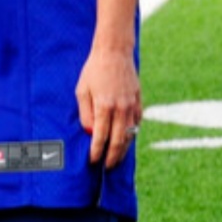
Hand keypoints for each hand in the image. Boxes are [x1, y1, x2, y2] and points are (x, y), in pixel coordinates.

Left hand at [77, 47, 140, 168]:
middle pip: (119, 140)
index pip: (101, 136)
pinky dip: (131, 134)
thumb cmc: (93, 71)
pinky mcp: (139, 102)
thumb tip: (90, 132)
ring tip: (116, 159)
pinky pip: (137, 123)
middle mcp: (121, 108)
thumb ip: (85, 113)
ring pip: (130, 134)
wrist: (114, 53)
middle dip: (113, 156)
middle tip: (107, 168)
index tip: (92, 161)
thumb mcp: (82, 91)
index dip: (97, 151)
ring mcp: (133, 106)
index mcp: (105, 106)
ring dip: (124, 149)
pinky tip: (125, 141)